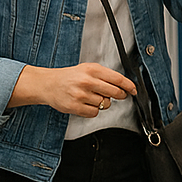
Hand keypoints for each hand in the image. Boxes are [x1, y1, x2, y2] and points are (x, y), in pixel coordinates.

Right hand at [10, 63, 136, 117]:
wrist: (48, 84)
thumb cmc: (70, 77)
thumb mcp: (88, 69)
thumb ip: (105, 75)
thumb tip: (124, 85)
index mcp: (92, 70)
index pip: (118, 79)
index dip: (129, 86)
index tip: (133, 90)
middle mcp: (87, 82)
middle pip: (115, 92)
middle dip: (120, 95)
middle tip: (118, 95)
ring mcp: (80, 95)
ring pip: (105, 104)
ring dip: (103, 102)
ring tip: (93, 97)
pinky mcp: (74, 106)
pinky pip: (94, 112)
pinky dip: (94, 110)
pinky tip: (87, 104)